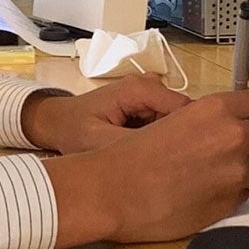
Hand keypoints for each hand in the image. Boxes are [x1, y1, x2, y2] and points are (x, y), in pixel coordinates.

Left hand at [20, 75, 190, 153]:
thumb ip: (130, 143)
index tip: (188, 158)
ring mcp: (147, 93)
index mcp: (138, 90)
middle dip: (177, 137)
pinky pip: (166, 121)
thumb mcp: (98, 141)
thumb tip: (162, 153)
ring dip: (168, 138)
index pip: (182, 107)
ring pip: (176, 119)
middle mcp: (147, 85)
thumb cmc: (73, 129)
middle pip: (182, 113)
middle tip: (164, 163)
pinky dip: (160, 136)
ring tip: (148, 157)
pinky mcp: (146, 103)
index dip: (189, 132)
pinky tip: (144, 150)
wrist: (59, 122)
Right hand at [42, 88, 248, 247]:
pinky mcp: (230, 204)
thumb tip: (237, 122)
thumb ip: (213, 118)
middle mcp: (235, 138)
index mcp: (219, 109)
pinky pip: (247, 195)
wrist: (114, 190)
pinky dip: (234, 194)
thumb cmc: (135, 153)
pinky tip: (208, 192)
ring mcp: (236, 173)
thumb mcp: (177, 118)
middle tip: (243, 149)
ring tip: (221, 175)